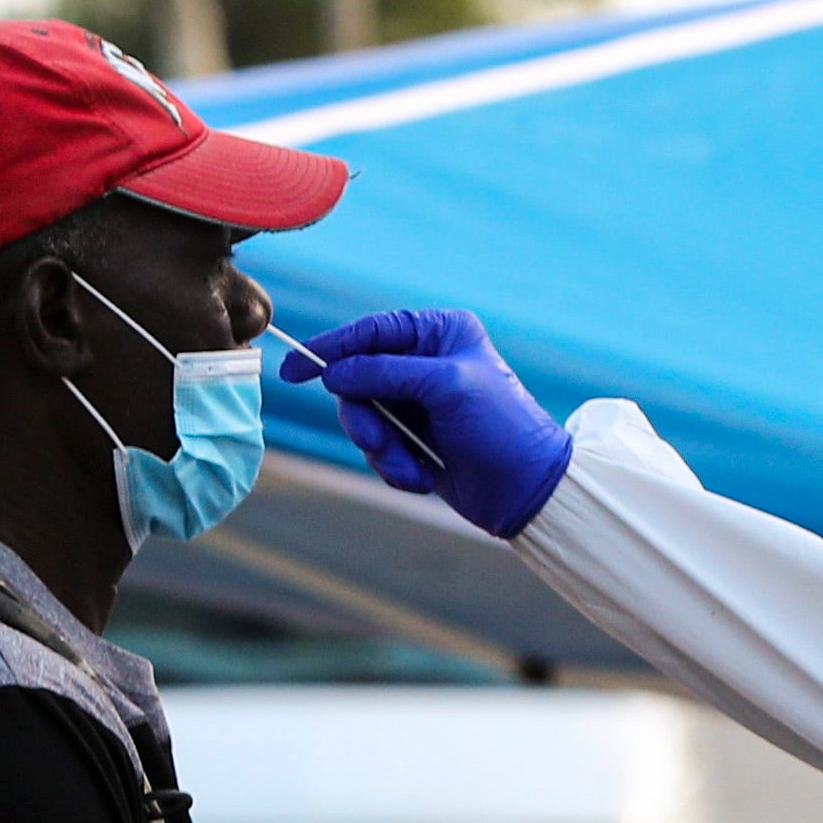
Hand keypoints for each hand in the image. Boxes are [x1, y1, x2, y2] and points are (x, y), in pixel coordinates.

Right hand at [285, 309, 576, 538]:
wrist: (527, 491)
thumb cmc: (500, 427)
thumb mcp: (445, 387)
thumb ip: (386, 372)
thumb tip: (335, 372)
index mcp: (440, 334)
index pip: (373, 332)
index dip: (332, 349)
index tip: (295, 370)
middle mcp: (427, 364)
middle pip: (359, 379)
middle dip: (364, 416)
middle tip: (374, 441)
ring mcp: (418, 404)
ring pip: (364, 418)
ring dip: (380, 448)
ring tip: (407, 466)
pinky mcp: (415, 440)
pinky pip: (378, 448)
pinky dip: (392, 466)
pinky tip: (420, 478)